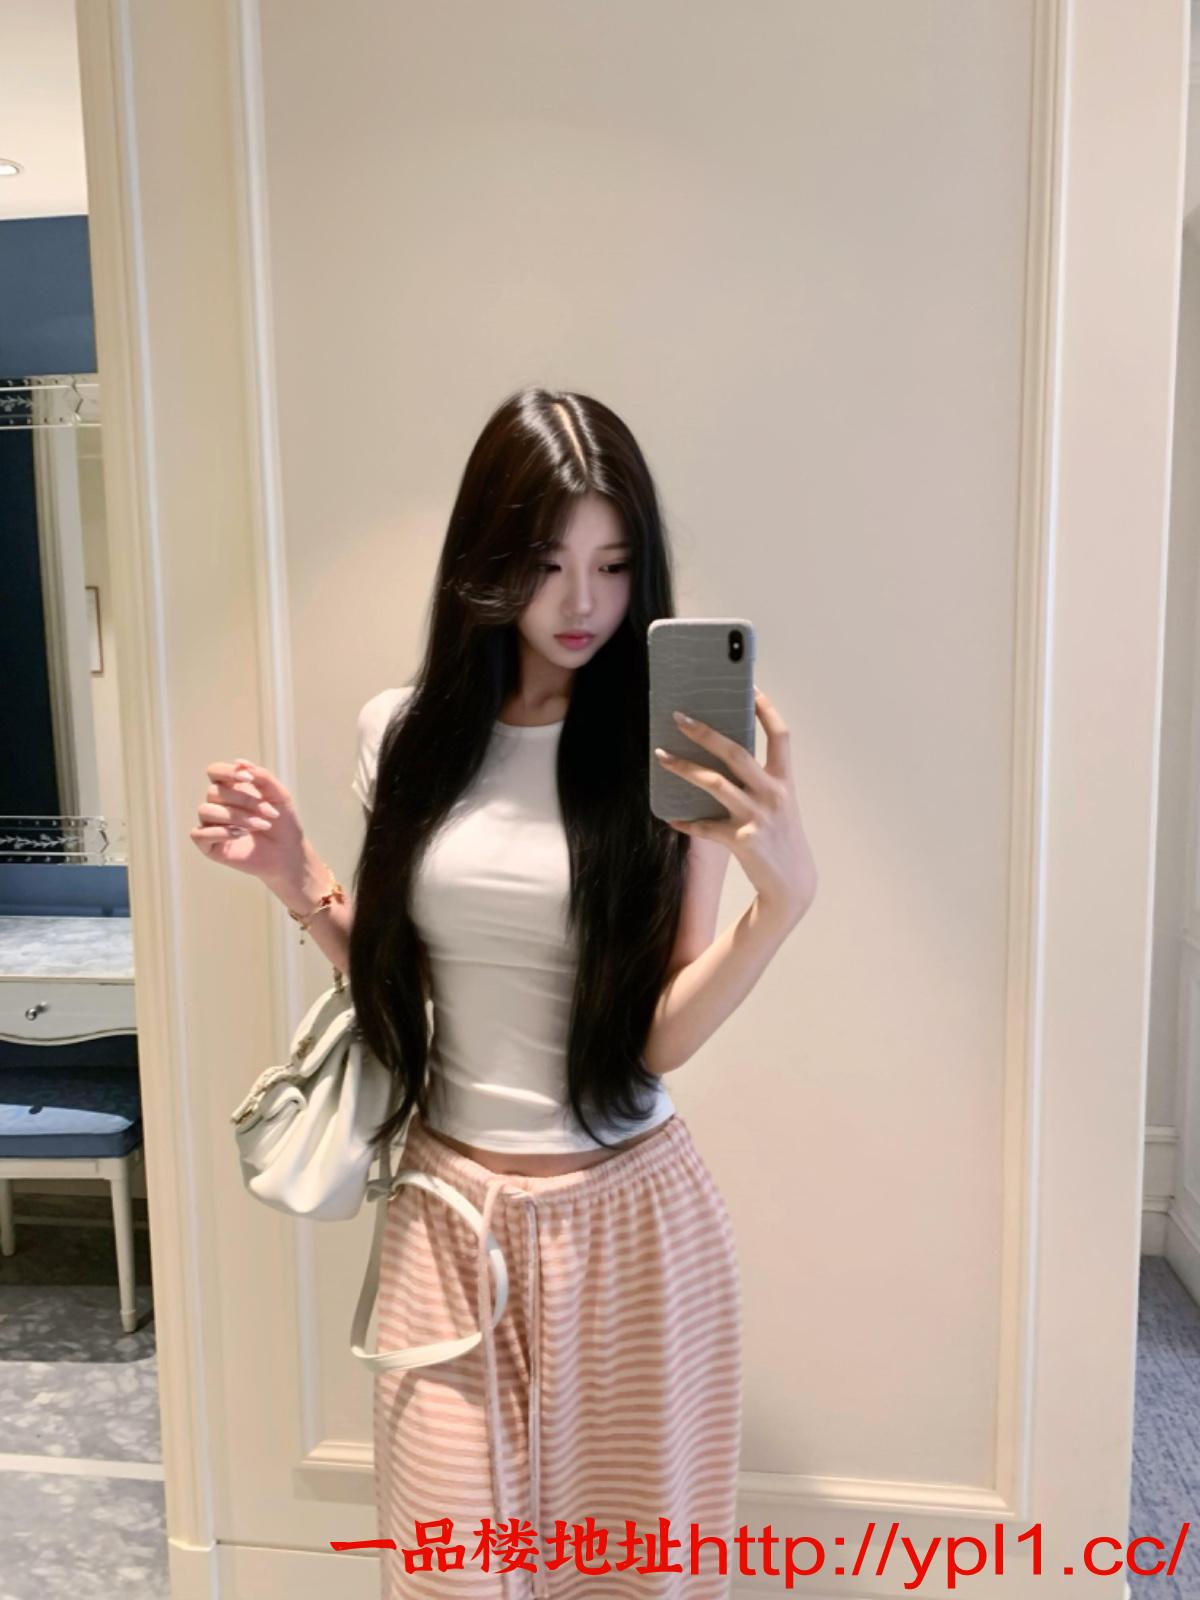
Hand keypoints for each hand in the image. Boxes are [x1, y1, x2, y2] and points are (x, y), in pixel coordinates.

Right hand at [188, 758, 306, 888]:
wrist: (288, 853)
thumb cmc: (284, 823)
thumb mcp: (279, 795)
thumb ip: (262, 776)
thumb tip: (240, 762)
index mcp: (232, 789)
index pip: (215, 771)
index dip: (227, 772)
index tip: (248, 779)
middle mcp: (218, 804)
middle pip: (214, 791)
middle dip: (245, 801)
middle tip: (270, 813)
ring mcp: (211, 824)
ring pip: (206, 810)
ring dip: (236, 817)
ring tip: (261, 826)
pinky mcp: (208, 845)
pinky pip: (199, 833)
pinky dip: (220, 832)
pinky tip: (241, 835)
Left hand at [654, 686, 816, 920]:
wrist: (792, 886)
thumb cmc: (779, 838)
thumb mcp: (778, 805)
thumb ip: (756, 781)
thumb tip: (718, 756)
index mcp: (784, 781)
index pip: (780, 735)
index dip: (766, 708)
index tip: (749, 686)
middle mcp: (773, 794)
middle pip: (736, 752)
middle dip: (705, 732)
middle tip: (679, 716)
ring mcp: (757, 817)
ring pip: (714, 783)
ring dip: (683, 767)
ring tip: (660, 755)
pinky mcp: (741, 840)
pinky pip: (704, 826)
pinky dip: (685, 820)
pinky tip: (670, 816)